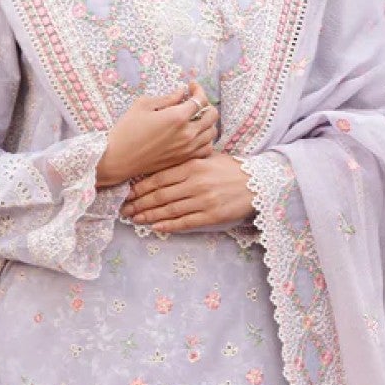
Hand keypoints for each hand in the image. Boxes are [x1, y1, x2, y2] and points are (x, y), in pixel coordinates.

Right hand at [96, 79, 218, 188]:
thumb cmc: (126, 130)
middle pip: (212, 115)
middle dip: (206, 104)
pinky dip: (205, 140)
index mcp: (177, 117)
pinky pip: (206, 149)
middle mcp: (187, 134)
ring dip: (207, 122)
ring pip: (212, 133)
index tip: (191, 86)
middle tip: (194, 102)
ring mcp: (187, 149)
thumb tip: (181, 92)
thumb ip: (167, 98)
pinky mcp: (184, 160)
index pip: (200, 99)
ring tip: (196, 119)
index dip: (198, 89)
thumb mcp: (143, 105)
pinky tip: (196, 136)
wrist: (118, 159)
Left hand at [120, 151, 255, 233]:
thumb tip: (161, 165)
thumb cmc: (231, 169)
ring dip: (150, 216)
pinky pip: (185, 222)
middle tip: (124, 210)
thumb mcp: (208, 157)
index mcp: (193, 166)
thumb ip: (186, 161)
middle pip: (160, 195)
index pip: (159, 178)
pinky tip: (155, 227)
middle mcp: (196, 183)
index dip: (140, 188)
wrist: (259, 182)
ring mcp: (204, 200)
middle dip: (139, 204)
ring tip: (135, 219)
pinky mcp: (212, 216)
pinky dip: (169, 225)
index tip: (127, 193)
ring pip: (170, 210)